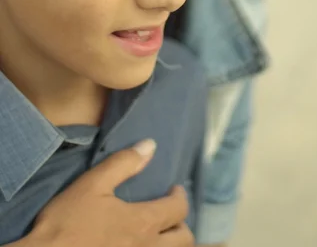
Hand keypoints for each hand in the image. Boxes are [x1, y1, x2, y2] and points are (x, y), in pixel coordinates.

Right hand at [23, 139, 193, 246]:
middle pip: (184, 240)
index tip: (174, 189)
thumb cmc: (66, 223)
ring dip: (172, 244)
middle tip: (170, 214)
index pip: (178, 209)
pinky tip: (140, 246)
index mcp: (142, 222)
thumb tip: (150, 145)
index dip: (180, 196)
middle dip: (182, 224)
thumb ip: (123, 163)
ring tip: (160, 235)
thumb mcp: (92, 184)